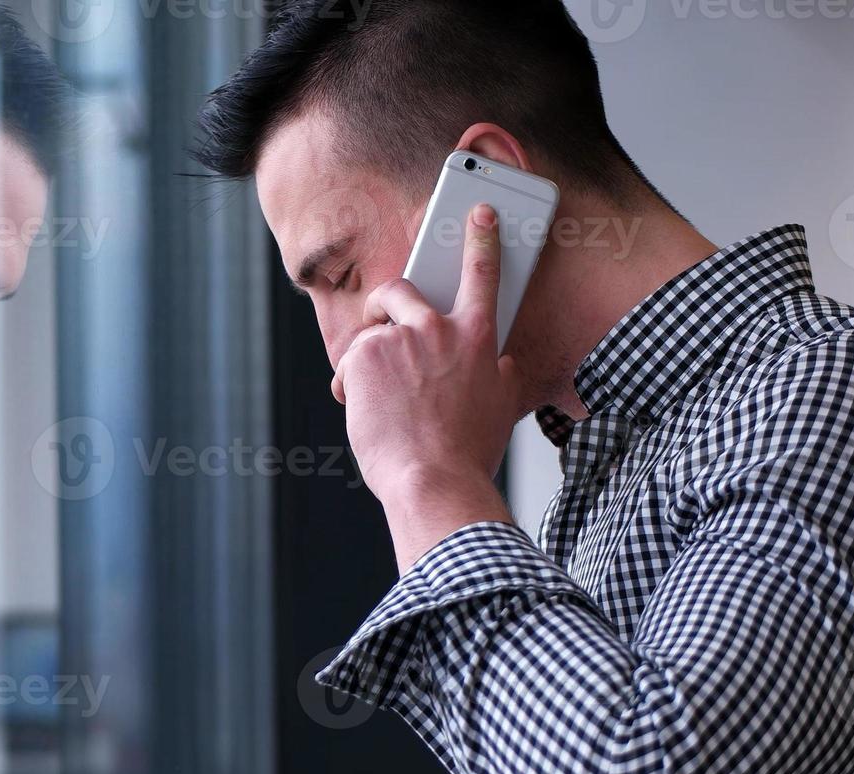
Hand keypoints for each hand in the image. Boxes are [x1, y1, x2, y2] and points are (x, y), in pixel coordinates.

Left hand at [330, 203, 519, 567]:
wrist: (433, 481)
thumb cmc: (467, 453)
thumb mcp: (499, 407)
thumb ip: (499, 374)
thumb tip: (503, 362)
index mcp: (478, 340)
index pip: (483, 275)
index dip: (482, 238)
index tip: (481, 212)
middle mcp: (439, 330)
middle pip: (402, 289)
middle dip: (387, 303)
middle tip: (382, 329)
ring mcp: (400, 340)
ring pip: (371, 332)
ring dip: (367, 360)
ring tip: (375, 397)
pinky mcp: (365, 355)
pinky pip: (350, 359)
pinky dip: (350, 383)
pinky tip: (362, 409)